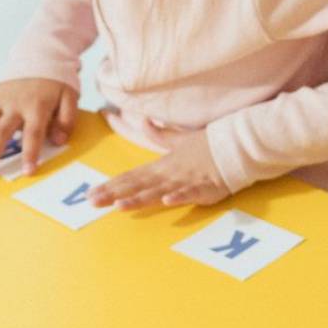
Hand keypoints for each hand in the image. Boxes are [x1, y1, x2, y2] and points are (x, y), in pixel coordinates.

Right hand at [0, 78, 75, 175]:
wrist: (40, 56)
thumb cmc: (56, 82)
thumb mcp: (70, 97)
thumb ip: (66, 119)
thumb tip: (58, 140)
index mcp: (36, 106)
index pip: (33, 134)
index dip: (30, 153)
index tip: (26, 171)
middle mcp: (15, 105)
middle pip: (1, 130)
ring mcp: (0, 101)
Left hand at [90, 125, 227, 209]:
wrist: (236, 144)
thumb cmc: (209, 145)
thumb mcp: (181, 139)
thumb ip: (161, 135)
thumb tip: (145, 122)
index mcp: (162, 165)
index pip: (131, 176)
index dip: (110, 185)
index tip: (90, 193)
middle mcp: (169, 174)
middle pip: (137, 185)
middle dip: (114, 194)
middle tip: (92, 202)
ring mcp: (186, 181)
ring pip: (158, 191)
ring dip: (139, 198)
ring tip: (119, 206)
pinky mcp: (205, 188)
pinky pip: (191, 192)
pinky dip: (179, 197)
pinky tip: (167, 201)